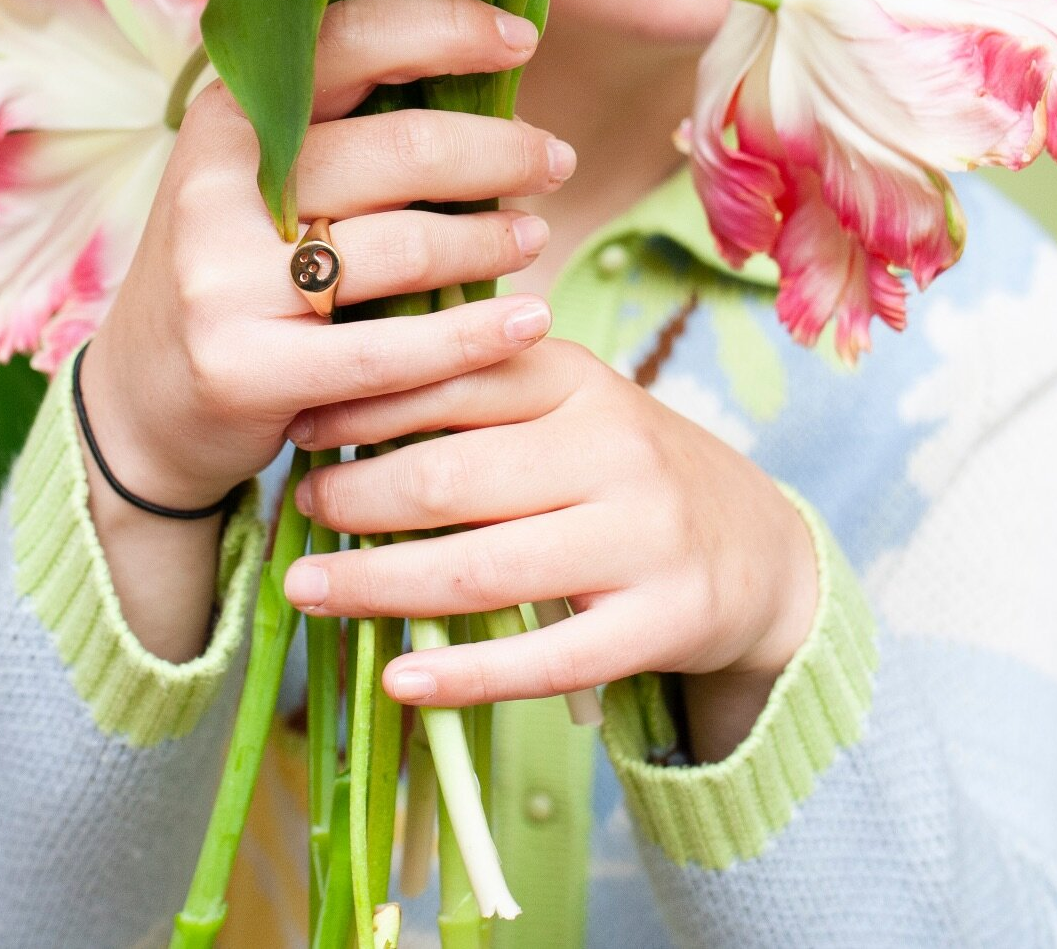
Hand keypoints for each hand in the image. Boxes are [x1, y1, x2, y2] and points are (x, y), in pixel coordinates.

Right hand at [81, 0, 577, 516]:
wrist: (142, 401)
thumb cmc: (231, 276)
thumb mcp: (255, 185)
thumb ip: (336, 135)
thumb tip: (472, 74)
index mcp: (226, 120)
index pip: (346, 41)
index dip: (443, 28)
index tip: (520, 38)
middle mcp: (216, 187)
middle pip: (398, 148)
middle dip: (501, 150)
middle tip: (555, 162)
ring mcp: (222, 279)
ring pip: (405, 245)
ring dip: (493, 239)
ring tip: (531, 238)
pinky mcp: (245, 366)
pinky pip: (391, 349)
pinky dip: (474, 335)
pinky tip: (527, 322)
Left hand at [282, 340, 820, 761]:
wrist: (756, 548)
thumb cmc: (622, 470)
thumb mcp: (566, 407)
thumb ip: (478, 398)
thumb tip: (338, 404)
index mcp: (578, 378)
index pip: (453, 379)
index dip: (363, 405)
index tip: (300, 429)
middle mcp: (615, 447)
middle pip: (452, 478)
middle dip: (356, 498)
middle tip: (300, 512)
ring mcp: (643, 536)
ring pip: (482, 570)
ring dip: (378, 585)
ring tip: (309, 588)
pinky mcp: (663, 622)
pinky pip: (546, 658)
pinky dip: (463, 674)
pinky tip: (400, 679)